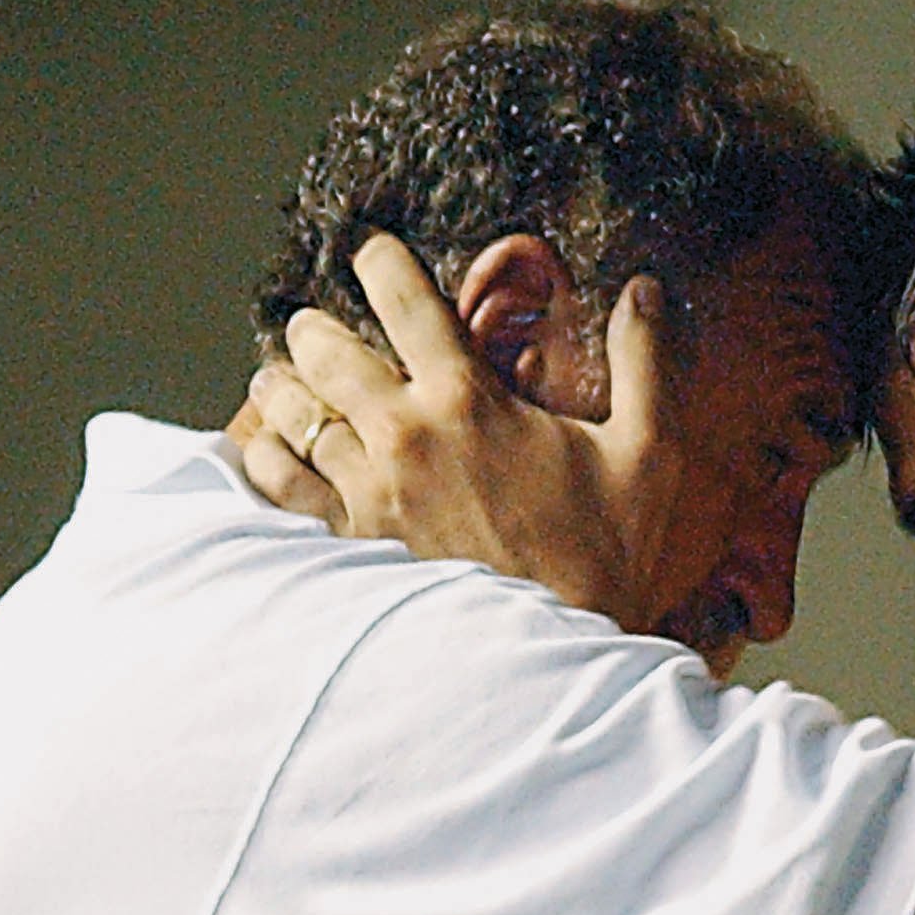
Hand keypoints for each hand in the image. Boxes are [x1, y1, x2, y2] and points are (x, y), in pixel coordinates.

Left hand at [236, 233, 681, 624]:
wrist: (555, 662)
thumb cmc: (602, 559)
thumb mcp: (648, 455)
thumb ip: (643, 363)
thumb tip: (643, 287)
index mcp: (468, 400)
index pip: (402, 295)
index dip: (379, 258)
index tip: (373, 252)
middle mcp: (404, 436)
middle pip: (322, 347)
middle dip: (314, 328)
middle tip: (316, 330)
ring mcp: (366, 491)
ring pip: (288, 412)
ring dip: (281, 388)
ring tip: (281, 383)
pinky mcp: (347, 544)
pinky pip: (278, 485)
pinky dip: (266, 458)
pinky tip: (271, 451)